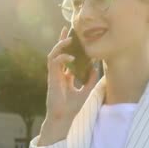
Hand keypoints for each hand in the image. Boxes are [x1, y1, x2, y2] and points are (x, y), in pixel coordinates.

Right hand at [39, 27, 97, 144]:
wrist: (64, 118)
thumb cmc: (72, 108)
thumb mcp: (86, 91)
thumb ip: (90, 79)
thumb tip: (97, 67)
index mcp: (65, 76)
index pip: (67, 57)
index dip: (70, 47)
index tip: (77, 37)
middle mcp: (58, 74)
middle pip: (58, 52)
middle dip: (62, 40)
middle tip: (68, 28)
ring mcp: (54, 75)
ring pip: (53, 54)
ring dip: (60, 45)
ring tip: (69, 39)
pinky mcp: (51, 78)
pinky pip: (53, 63)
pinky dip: (62, 58)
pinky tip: (71, 58)